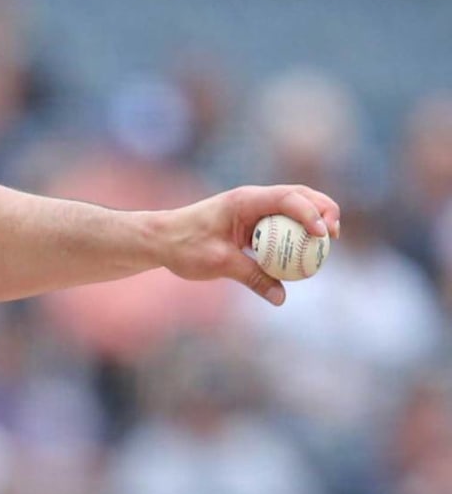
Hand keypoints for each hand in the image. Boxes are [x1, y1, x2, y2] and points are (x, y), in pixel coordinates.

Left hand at [158, 184, 341, 304]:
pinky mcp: (251, 221)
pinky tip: (304, 253)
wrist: (159, 240)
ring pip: (293, 207)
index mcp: (245, 200)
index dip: (310, 213)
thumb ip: (252, 277)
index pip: (288, 198)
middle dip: (323, 210)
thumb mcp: (218, 263)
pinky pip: (281, 223)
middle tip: (334, 235)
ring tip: (328, 241)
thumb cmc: (183, 246)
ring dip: (313, 219)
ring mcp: (253, 209)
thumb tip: (281, 298)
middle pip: (299, 195)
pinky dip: (296, 233)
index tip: (323, 234)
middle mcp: (252, 199)